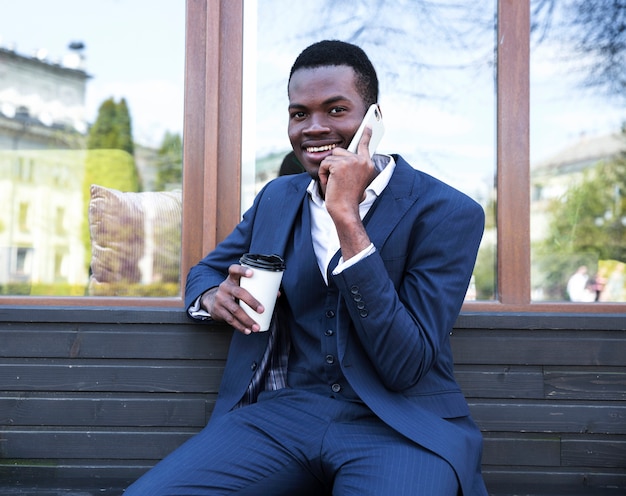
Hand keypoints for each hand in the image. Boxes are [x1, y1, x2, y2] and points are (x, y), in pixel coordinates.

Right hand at [200, 264, 262, 334]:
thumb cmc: (234, 292)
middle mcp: (225, 287)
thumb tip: (276, 294)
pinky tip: (247, 330)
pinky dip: (240, 326)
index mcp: (232, 278)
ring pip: (234, 310)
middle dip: (251, 302)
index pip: (234, 270)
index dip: (242, 270)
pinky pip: (230, 319)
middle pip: (238, 292)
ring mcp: (220, 299)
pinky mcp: (218, 310)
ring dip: (247, 320)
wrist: (212, 301)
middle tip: (262, 310)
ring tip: (256, 327)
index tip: (251, 273)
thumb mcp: (241, 286)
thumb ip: (257, 288)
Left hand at [318, 126, 377, 258]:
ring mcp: (352, 162)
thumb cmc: (348, 198)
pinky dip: (323, 174)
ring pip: (331, 157)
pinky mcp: (340, 165)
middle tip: (338, 181)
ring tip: (335, 183)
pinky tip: (330, 183)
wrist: (345, 209)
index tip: (367, 126)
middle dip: (334, 164)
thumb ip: (354, 167)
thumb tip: (344, 155)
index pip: (365, 145)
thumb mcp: (356, 180)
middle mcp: (362, 161)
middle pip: (340, 151)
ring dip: (328, 170)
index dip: (365, 135)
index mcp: (368, 165)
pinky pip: (325, 163)